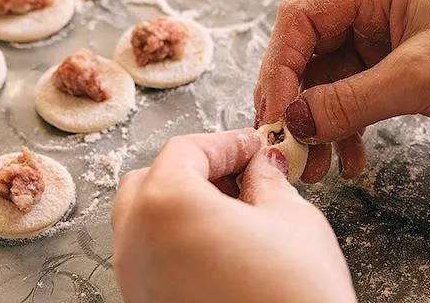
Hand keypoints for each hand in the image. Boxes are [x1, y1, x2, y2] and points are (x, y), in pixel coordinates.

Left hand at [111, 129, 356, 302]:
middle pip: (152, 179)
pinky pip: (150, 257)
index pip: (186, 150)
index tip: (253, 146)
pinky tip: (221, 245)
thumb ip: (268, 181)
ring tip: (235, 210)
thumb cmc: (294, 298)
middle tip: (242, 173)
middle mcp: (136, 240)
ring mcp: (135, 279)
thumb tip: (261, 167)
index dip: (225, 142)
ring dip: (183, 204)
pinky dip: (177, 239)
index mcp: (167, 205)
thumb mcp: (292, 219)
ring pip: (145, 219)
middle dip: (196, 169)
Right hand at [254, 0, 429, 180]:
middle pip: (311, 55)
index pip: (303, 18)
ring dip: (319, 127)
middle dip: (296, 103)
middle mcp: (378, 12)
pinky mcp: (403, 78)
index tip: (274, 113)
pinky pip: (356, 104)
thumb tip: (291, 122)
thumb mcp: (420, 78)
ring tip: (314, 169)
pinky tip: (351, 164)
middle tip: (286, 147)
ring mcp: (389, 46)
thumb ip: (349, 100)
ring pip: (330, 86)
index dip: (280, 66)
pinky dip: (348, 134)